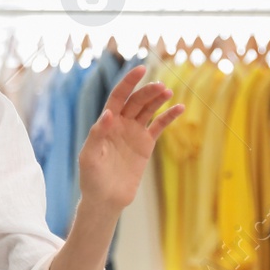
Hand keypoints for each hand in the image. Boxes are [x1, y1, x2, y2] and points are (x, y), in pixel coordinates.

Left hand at [76, 66, 183, 213]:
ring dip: (158, 99)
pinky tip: (180, 108)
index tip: (140, 69)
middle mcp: (120, 124)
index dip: (128, 82)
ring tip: (169, 92)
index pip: (118, 97)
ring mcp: (134, 133)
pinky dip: (169, 116)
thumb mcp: (89, 157)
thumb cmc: (92, 179)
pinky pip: (159, 126)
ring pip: (148, 110)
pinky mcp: (145, 145)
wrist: (105, 200)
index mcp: (106, 123)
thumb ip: (97, 134)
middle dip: (148, 91)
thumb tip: (108, 113)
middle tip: (161, 87)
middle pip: (136, 101)